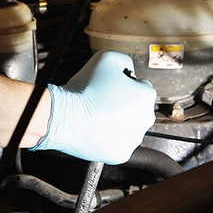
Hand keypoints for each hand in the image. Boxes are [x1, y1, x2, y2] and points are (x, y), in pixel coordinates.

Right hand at [32, 50, 155, 163]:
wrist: (66, 118)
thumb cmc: (85, 91)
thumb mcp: (105, 58)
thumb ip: (123, 60)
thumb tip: (127, 68)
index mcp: (146, 95)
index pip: (140, 86)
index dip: (124, 83)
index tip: (111, 86)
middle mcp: (145, 119)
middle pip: (137, 107)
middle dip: (124, 103)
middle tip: (103, 99)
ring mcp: (134, 139)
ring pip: (129, 127)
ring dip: (118, 121)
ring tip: (98, 114)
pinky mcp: (121, 154)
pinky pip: (118, 143)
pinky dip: (110, 137)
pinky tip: (97, 128)